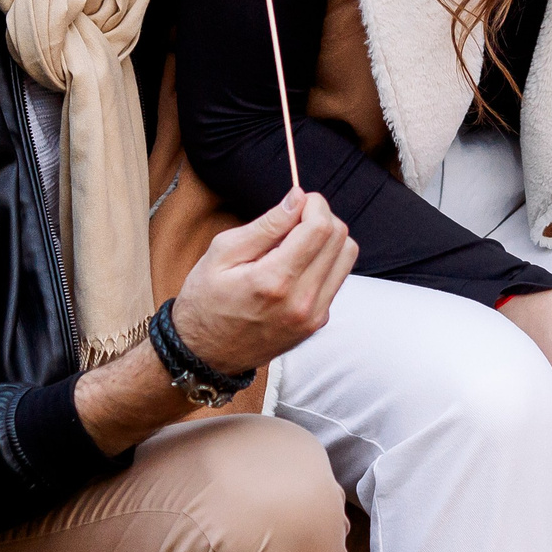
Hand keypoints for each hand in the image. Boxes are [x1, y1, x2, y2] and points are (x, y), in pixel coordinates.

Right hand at [171, 190, 357, 372]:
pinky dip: (323, 263)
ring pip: (346, 258)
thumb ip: (266, 225)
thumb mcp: (223, 252)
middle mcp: (302, 301)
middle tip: (294, 218)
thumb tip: (297, 198)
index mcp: (275, 280)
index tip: (297, 201)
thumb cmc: (205, 301)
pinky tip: (296, 266)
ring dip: (328, 239)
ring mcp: (313, 316)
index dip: (314, 204)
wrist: (204, 354)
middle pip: (340, 239)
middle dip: (322, 217)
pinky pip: (336, 279)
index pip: (321, 228)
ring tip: (297, 241)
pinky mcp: (317, 324)